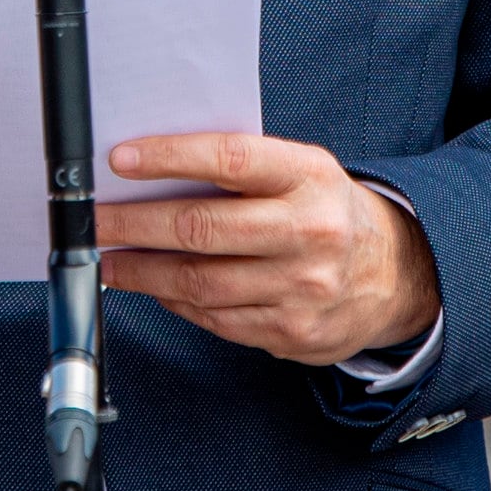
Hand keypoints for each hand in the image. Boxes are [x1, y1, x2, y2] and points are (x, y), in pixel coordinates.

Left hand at [97, 135, 441, 365]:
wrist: (395, 274)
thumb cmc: (327, 211)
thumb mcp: (301, 171)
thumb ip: (240, 170)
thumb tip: (150, 172)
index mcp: (309, 177)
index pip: (229, 159)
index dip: (169, 158)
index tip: (120, 160)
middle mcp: (309, 232)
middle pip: (201, 229)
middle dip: (133, 225)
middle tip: (94, 221)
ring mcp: (301, 289)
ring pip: (198, 283)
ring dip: (142, 272)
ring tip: (109, 259)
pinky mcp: (291, 333)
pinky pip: (214, 319)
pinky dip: (176, 302)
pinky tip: (155, 288)